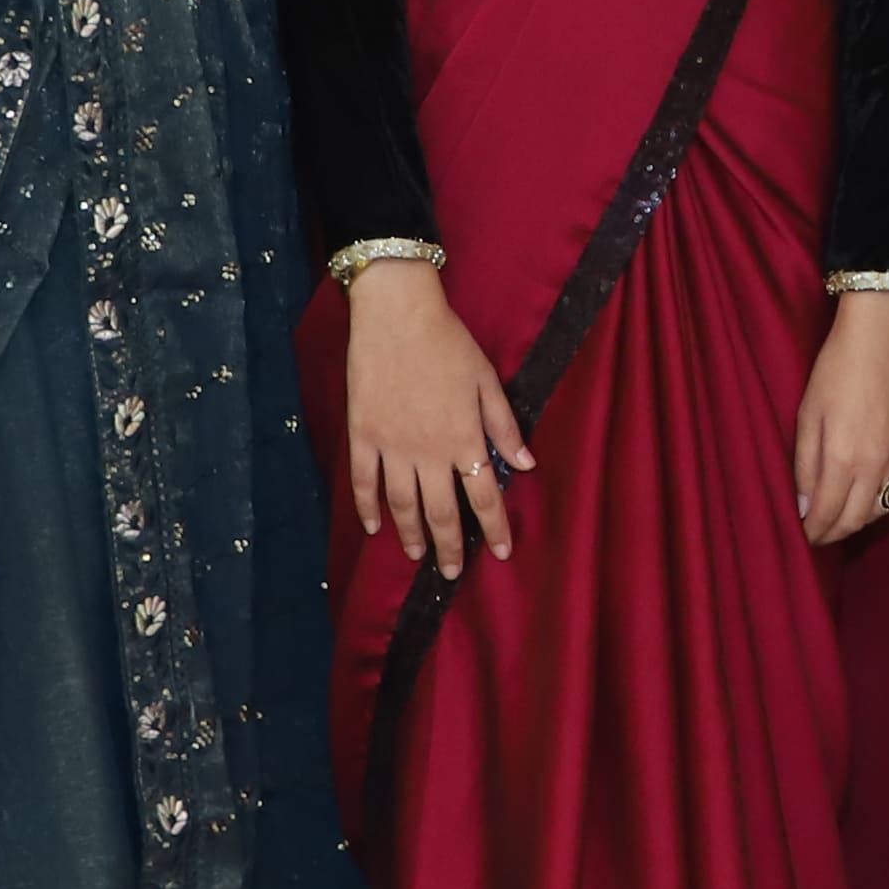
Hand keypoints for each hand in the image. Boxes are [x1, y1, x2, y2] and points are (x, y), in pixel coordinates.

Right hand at [343, 260, 530, 576]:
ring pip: (402, 504)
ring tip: (418, 556)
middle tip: (454, 573)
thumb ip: (505, 426)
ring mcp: (391, 446)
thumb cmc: (449, 342)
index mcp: (464, 439)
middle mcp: (428, 451)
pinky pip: (364, 482)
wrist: (396, 315)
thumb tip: (525, 464)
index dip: (494, 529)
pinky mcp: (363, 435)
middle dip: (449, 547)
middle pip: (440, 512)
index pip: (483, 497)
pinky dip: (368, 508)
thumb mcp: (487, 381)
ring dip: (411, 534)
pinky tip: (375, 527)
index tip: (502, 552)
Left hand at [797, 287, 888, 544]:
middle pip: (854, 520)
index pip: (826, 515)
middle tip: (817, 534)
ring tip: (841, 516)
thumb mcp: (808, 413)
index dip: (812, 532)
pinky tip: (874, 499)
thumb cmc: (836, 367)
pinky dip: (887, 504)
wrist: (884, 333)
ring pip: (881, 511)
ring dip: (858, 520)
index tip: (801, 536)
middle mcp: (876, 466)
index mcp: (843, 458)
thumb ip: (805, 464)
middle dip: (831, 533)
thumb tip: (804, 506)